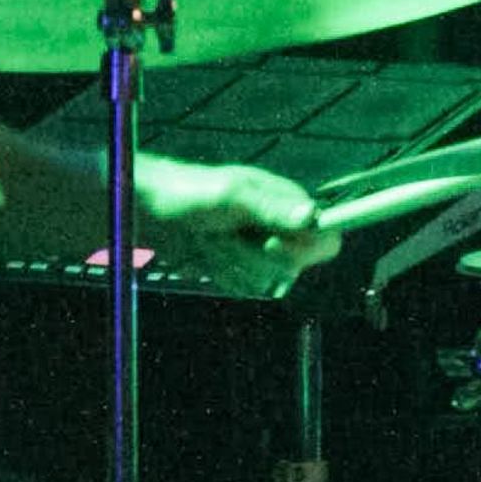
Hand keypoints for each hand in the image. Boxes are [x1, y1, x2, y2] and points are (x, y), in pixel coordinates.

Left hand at [139, 159, 340, 296]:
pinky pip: (245, 288)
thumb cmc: (191, 193)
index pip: (326, 237)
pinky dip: (222, 274)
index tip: (270, 244)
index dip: (307, 250)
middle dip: (253, 257)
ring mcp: (261, 253)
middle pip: (293, 267)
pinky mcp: (243, 271)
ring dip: (232, 264)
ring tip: (209, 239)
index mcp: (288, 204)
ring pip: (267, 281)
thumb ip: (271, 208)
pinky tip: (206, 253)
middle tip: (224, 234)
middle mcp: (280, 230)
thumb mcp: (231, 196)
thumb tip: (311, 216)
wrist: (154, 212)